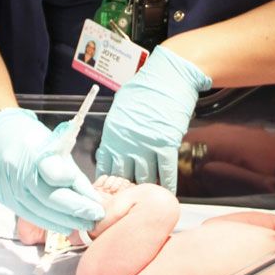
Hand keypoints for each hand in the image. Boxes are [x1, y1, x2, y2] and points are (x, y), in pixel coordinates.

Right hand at [0, 108, 104, 234]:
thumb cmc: (29, 138)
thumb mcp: (53, 144)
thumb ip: (70, 170)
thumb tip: (90, 196)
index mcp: (32, 151)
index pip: (55, 173)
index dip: (76, 186)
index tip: (94, 198)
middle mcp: (18, 171)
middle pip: (49, 197)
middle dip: (76, 210)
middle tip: (96, 216)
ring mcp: (9, 187)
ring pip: (40, 211)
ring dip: (65, 221)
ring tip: (85, 223)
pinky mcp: (5, 198)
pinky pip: (30, 216)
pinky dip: (49, 223)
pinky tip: (65, 226)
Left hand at [96, 46, 210, 190]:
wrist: (169, 76)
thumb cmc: (145, 89)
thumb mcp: (121, 108)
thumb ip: (117, 131)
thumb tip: (113, 150)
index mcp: (112, 134)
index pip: (105, 167)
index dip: (109, 182)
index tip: (114, 190)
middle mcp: (126, 142)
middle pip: (123, 177)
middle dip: (126, 189)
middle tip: (132, 198)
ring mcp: (146, 145)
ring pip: (144, 178)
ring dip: (147, 188)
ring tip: (149, 196)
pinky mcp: (166, 145)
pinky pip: (166, 172)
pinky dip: (167, 185)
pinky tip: (167, 193)